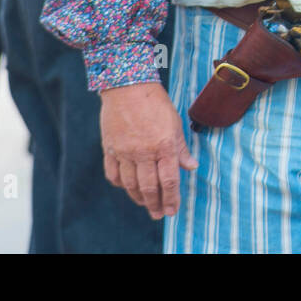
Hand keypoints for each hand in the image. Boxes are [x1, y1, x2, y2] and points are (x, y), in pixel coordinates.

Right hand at [99, 82, 196, 219]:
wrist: (127, 86)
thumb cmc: (155, 102)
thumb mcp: (175, 123)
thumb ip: (182, 148)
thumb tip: (191, 167)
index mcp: (164, 145)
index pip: (169, 180)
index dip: (172, 198)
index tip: (173, 210)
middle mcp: (143, 152)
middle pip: (149, 187)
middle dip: (155, 204)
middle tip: (159, 214)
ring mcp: (124, 151)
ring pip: (130, 184)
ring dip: (139, 198)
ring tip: (146, 204)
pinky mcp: (109, 148)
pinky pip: (113, 174)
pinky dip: (120, 184)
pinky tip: (127, 187)